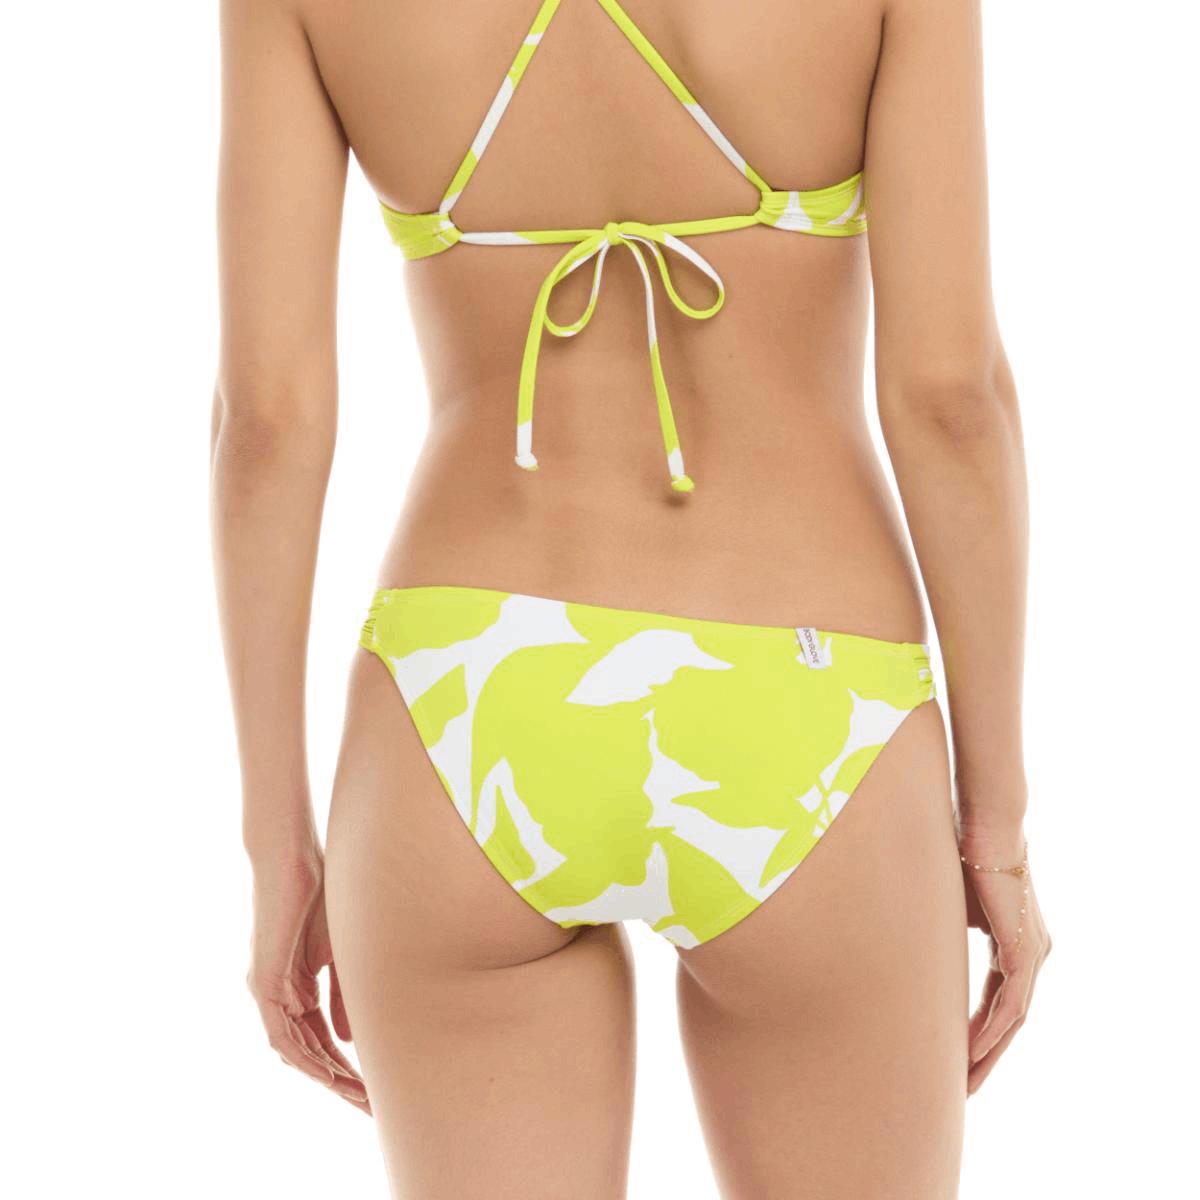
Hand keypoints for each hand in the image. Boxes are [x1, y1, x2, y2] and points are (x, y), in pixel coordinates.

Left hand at [247, 849, 370, 1113]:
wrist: (290, 858)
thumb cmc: (318, 893)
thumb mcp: (340, 952)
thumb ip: (343, 994)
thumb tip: (348, 1038)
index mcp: (296, 986)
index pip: (320, 1039)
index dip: (346, 1064)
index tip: (375, 1084)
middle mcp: (277, 995)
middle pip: (309, 1052)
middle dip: (341, 1081)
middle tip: (370, 1105)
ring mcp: (267, 991)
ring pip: (295, 1051)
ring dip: (326, 1077)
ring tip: (358, 1096)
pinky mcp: (263, 983)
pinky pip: (282, 1034)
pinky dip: (306, 1056)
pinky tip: (330, 1072)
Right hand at [959, 826, 1050, 1094]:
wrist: (985, 822)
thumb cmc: (961, 852)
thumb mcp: (947, 904)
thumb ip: (941, 933)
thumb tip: (912, 946)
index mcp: (1014, 942)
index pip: (997, 1000)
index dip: (976, 1031)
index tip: (954, 1058)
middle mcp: (1032, 951)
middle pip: (1009, 1019)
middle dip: (985, 1057)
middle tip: (962, 1089)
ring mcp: (1032, 951)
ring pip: (1013, 1018)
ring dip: (989, 1053)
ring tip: (964, 1082)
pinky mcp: (1025, 948)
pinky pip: (1011, 1003)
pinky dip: (992, 1030)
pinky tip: (972, 1051)